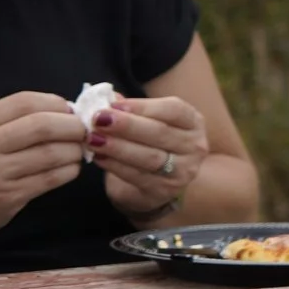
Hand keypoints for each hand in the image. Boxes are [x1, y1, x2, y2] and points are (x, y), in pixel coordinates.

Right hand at [0, 92, 89, 239]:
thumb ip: (8, 121)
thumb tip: (62, 110)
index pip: (24, 102)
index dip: (56, 102)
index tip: (70, 109)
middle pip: (42, 126)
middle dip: (72, 125)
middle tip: (84, 130)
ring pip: (51, 153)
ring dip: (75, 150)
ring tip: (80, 150)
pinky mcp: (8, 197)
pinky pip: (51, 178)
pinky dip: (69, 170)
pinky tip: (71, 168)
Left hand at [89, 95, 211, 221]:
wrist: (156, 183)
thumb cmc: (152, 144)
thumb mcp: (148, 122)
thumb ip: (131, 110)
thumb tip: (106, 98)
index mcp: (193, 122)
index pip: (173, 110)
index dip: (143, 106)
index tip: (113, 104)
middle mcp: (194, 146)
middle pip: (160, 133)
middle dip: (126, 125)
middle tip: (98, 120)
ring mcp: (183, 171)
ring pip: (149, 157)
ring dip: (118, 147)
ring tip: (93, 139)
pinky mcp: (164, 190)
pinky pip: (137, 176)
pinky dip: (115, 166)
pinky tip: (98, 157)